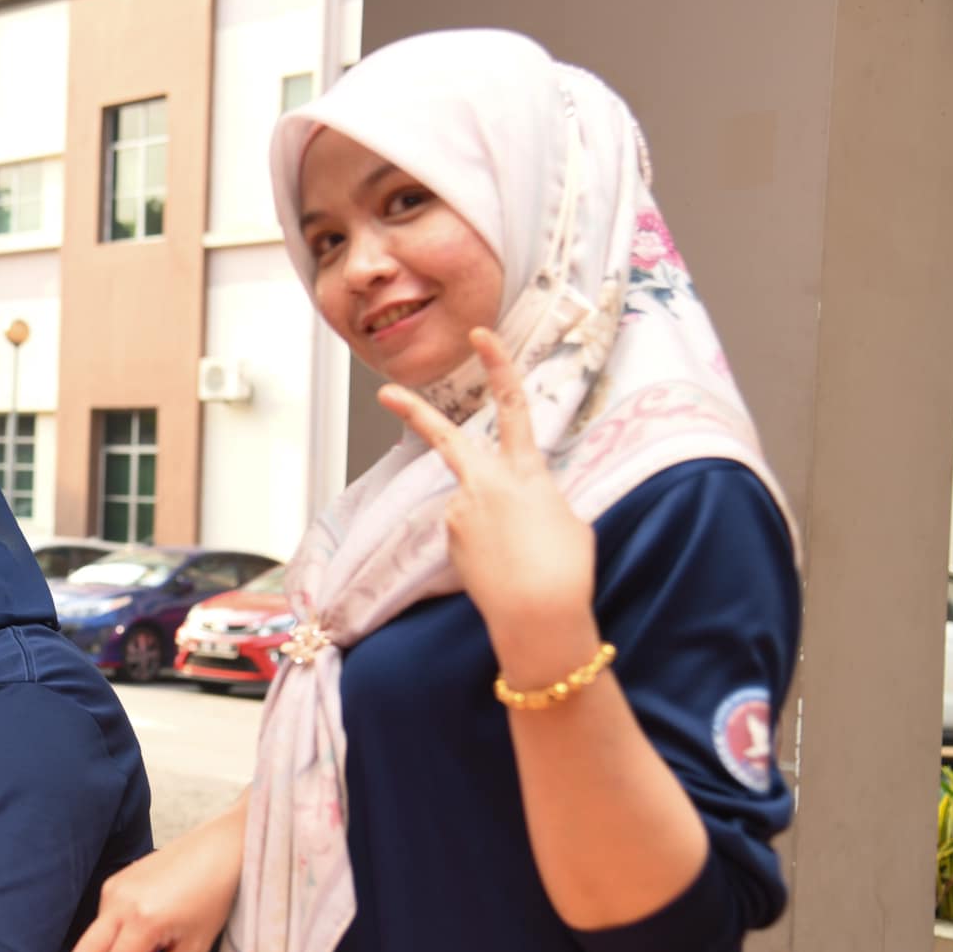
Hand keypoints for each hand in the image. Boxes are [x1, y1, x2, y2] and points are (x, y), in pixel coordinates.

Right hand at [71, 795, 246, 951]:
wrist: (218, 849)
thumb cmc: (214, 898)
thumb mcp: (194, 948)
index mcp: (144, 921)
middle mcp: (118, 903)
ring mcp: (112, 889)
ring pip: (89, 942)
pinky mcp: (113, 883)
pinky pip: (100, 923)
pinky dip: (109, 947)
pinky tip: (135, 951)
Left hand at [375, 328, 599, 685]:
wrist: (538, 615)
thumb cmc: (566, 570)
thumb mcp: (567, 519)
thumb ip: (537, 498)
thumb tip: (516, 504)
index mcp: (527, 472)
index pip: (515, 406)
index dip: (499, 366)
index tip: (481, 336)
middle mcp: (487, 483)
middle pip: (447, 438)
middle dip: (415, 411)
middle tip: (386, 391)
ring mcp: (461, 510)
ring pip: (472, 505)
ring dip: (493, 526)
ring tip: (519, 557)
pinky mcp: (449, 538)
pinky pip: (467, 533)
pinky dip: (484, 547)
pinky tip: (502, 568)